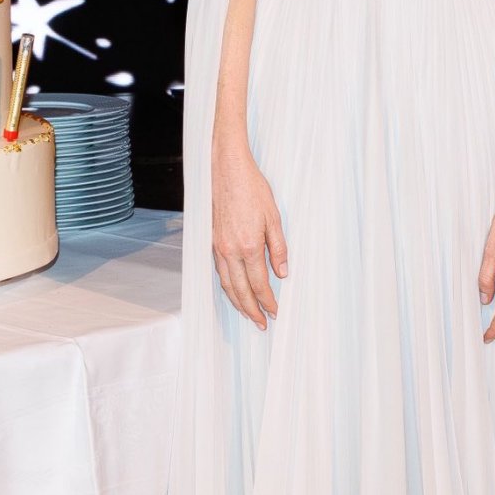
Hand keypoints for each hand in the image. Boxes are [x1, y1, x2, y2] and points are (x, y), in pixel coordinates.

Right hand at [211, 137, 287, 329]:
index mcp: (249, 246)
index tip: (276, 313)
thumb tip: (282, 273)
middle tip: (261, 324)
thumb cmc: (251, 189)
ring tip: (247, 314)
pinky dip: (227, 286)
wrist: (226, 170)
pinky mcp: (212, 241)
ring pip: (226, 284)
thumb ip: (278, 248)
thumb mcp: (274, 217)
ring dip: (237, 302)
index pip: (259, 285)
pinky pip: (219, 272)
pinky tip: (234, 290)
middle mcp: (230, 251)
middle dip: (251, 310)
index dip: (268, 302)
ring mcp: (218, 247)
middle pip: (240, 291)